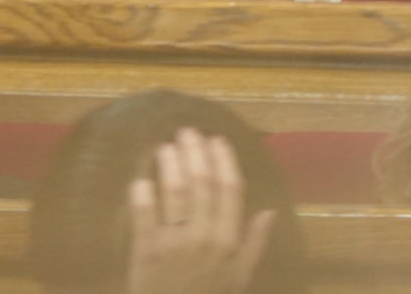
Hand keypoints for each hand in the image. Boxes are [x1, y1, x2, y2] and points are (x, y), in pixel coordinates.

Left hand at [126, 128, 276, 293]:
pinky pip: (143, 218)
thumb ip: (254, 244)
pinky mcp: (146, 253)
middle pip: (202, 185)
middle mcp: (205, 237)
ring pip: (175, 194)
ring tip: (165, 148)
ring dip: (171, 166)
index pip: (231, 191)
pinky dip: (142, 196)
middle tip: (187, 132)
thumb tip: (270, 211)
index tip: (218, 140)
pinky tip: (140, 180)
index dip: (224, 162)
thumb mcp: (240, 278)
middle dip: (196, 154)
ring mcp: (174, 244)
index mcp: (229, 242)